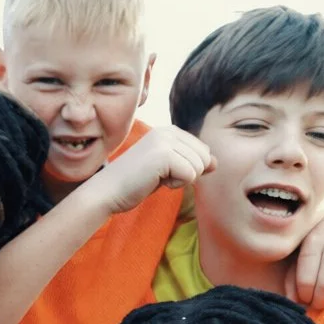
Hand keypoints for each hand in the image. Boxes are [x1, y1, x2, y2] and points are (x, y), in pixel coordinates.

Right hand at [86, 126, 213, 214]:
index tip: (161, 172)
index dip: (188, 168)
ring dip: (180, 180)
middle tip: (159, 176)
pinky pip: (191, 175)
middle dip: (187, 174)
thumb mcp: (167, 169)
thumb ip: (190, 162)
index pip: (203, 150)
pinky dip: (175, 185)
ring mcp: (165, 141)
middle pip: (204, 158)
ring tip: (155, 178)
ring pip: (199, 167)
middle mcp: (167, 131)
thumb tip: (216, 163)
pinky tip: (155, 182)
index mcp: (168, 131)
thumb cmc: (135, 183)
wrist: (107, 191)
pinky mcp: (163, 154)